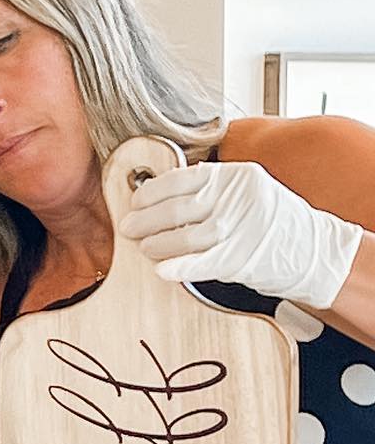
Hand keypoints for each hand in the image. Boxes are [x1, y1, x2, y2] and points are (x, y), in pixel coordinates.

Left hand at [120, 160, 362, 308]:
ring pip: (185, 236)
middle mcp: (237, 198)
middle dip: (144, 221)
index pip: (179, 179)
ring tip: (145, 248)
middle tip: (129, 228)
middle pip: (177, 209)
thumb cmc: (271, 221)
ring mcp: (241, 228)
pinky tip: (160, 269)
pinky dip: (177, 266)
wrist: (314, 250)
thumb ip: (208, 189)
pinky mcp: (242, 258)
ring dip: (157, 244)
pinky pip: (201, 262)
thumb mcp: (245, 190)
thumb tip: (156, 195)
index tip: (134, 202)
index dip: (149, 193)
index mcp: (235, 175)